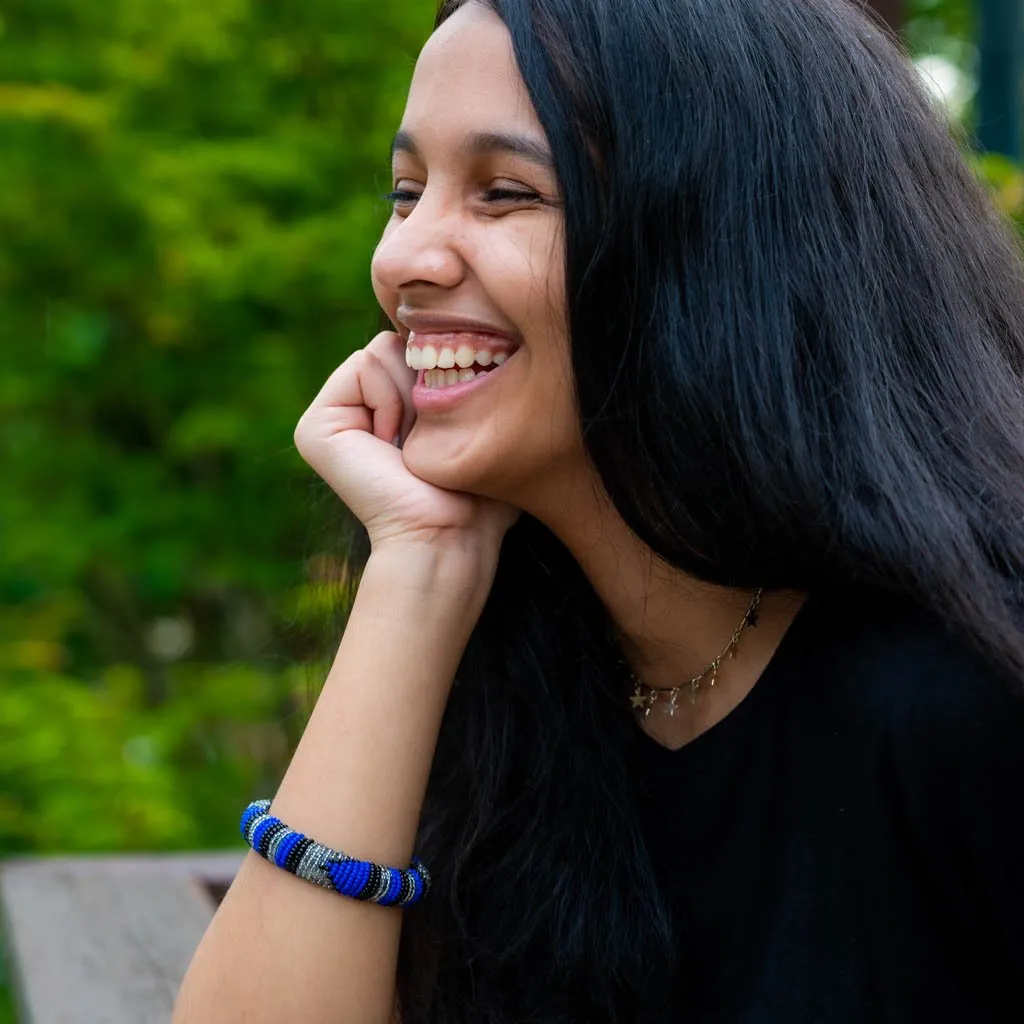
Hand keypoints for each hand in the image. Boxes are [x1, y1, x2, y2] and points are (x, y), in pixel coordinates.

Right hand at [294, 331, 518, 561]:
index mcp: (387, 409)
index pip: (417, 345)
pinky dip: (390, 400)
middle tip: (430, 442)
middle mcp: (355, 411)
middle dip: (427, 381)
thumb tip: (469, 335)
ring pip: (383, 348)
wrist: (449, 536)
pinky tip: (393, 446)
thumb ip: (465, 377)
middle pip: (398, 341)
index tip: (451, 431)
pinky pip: (364, 364)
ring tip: (412, 448)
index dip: (446, 374)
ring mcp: (331, 418)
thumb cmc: (477, 492)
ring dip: (413, 395)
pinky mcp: (315, 427)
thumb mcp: (478, 423)